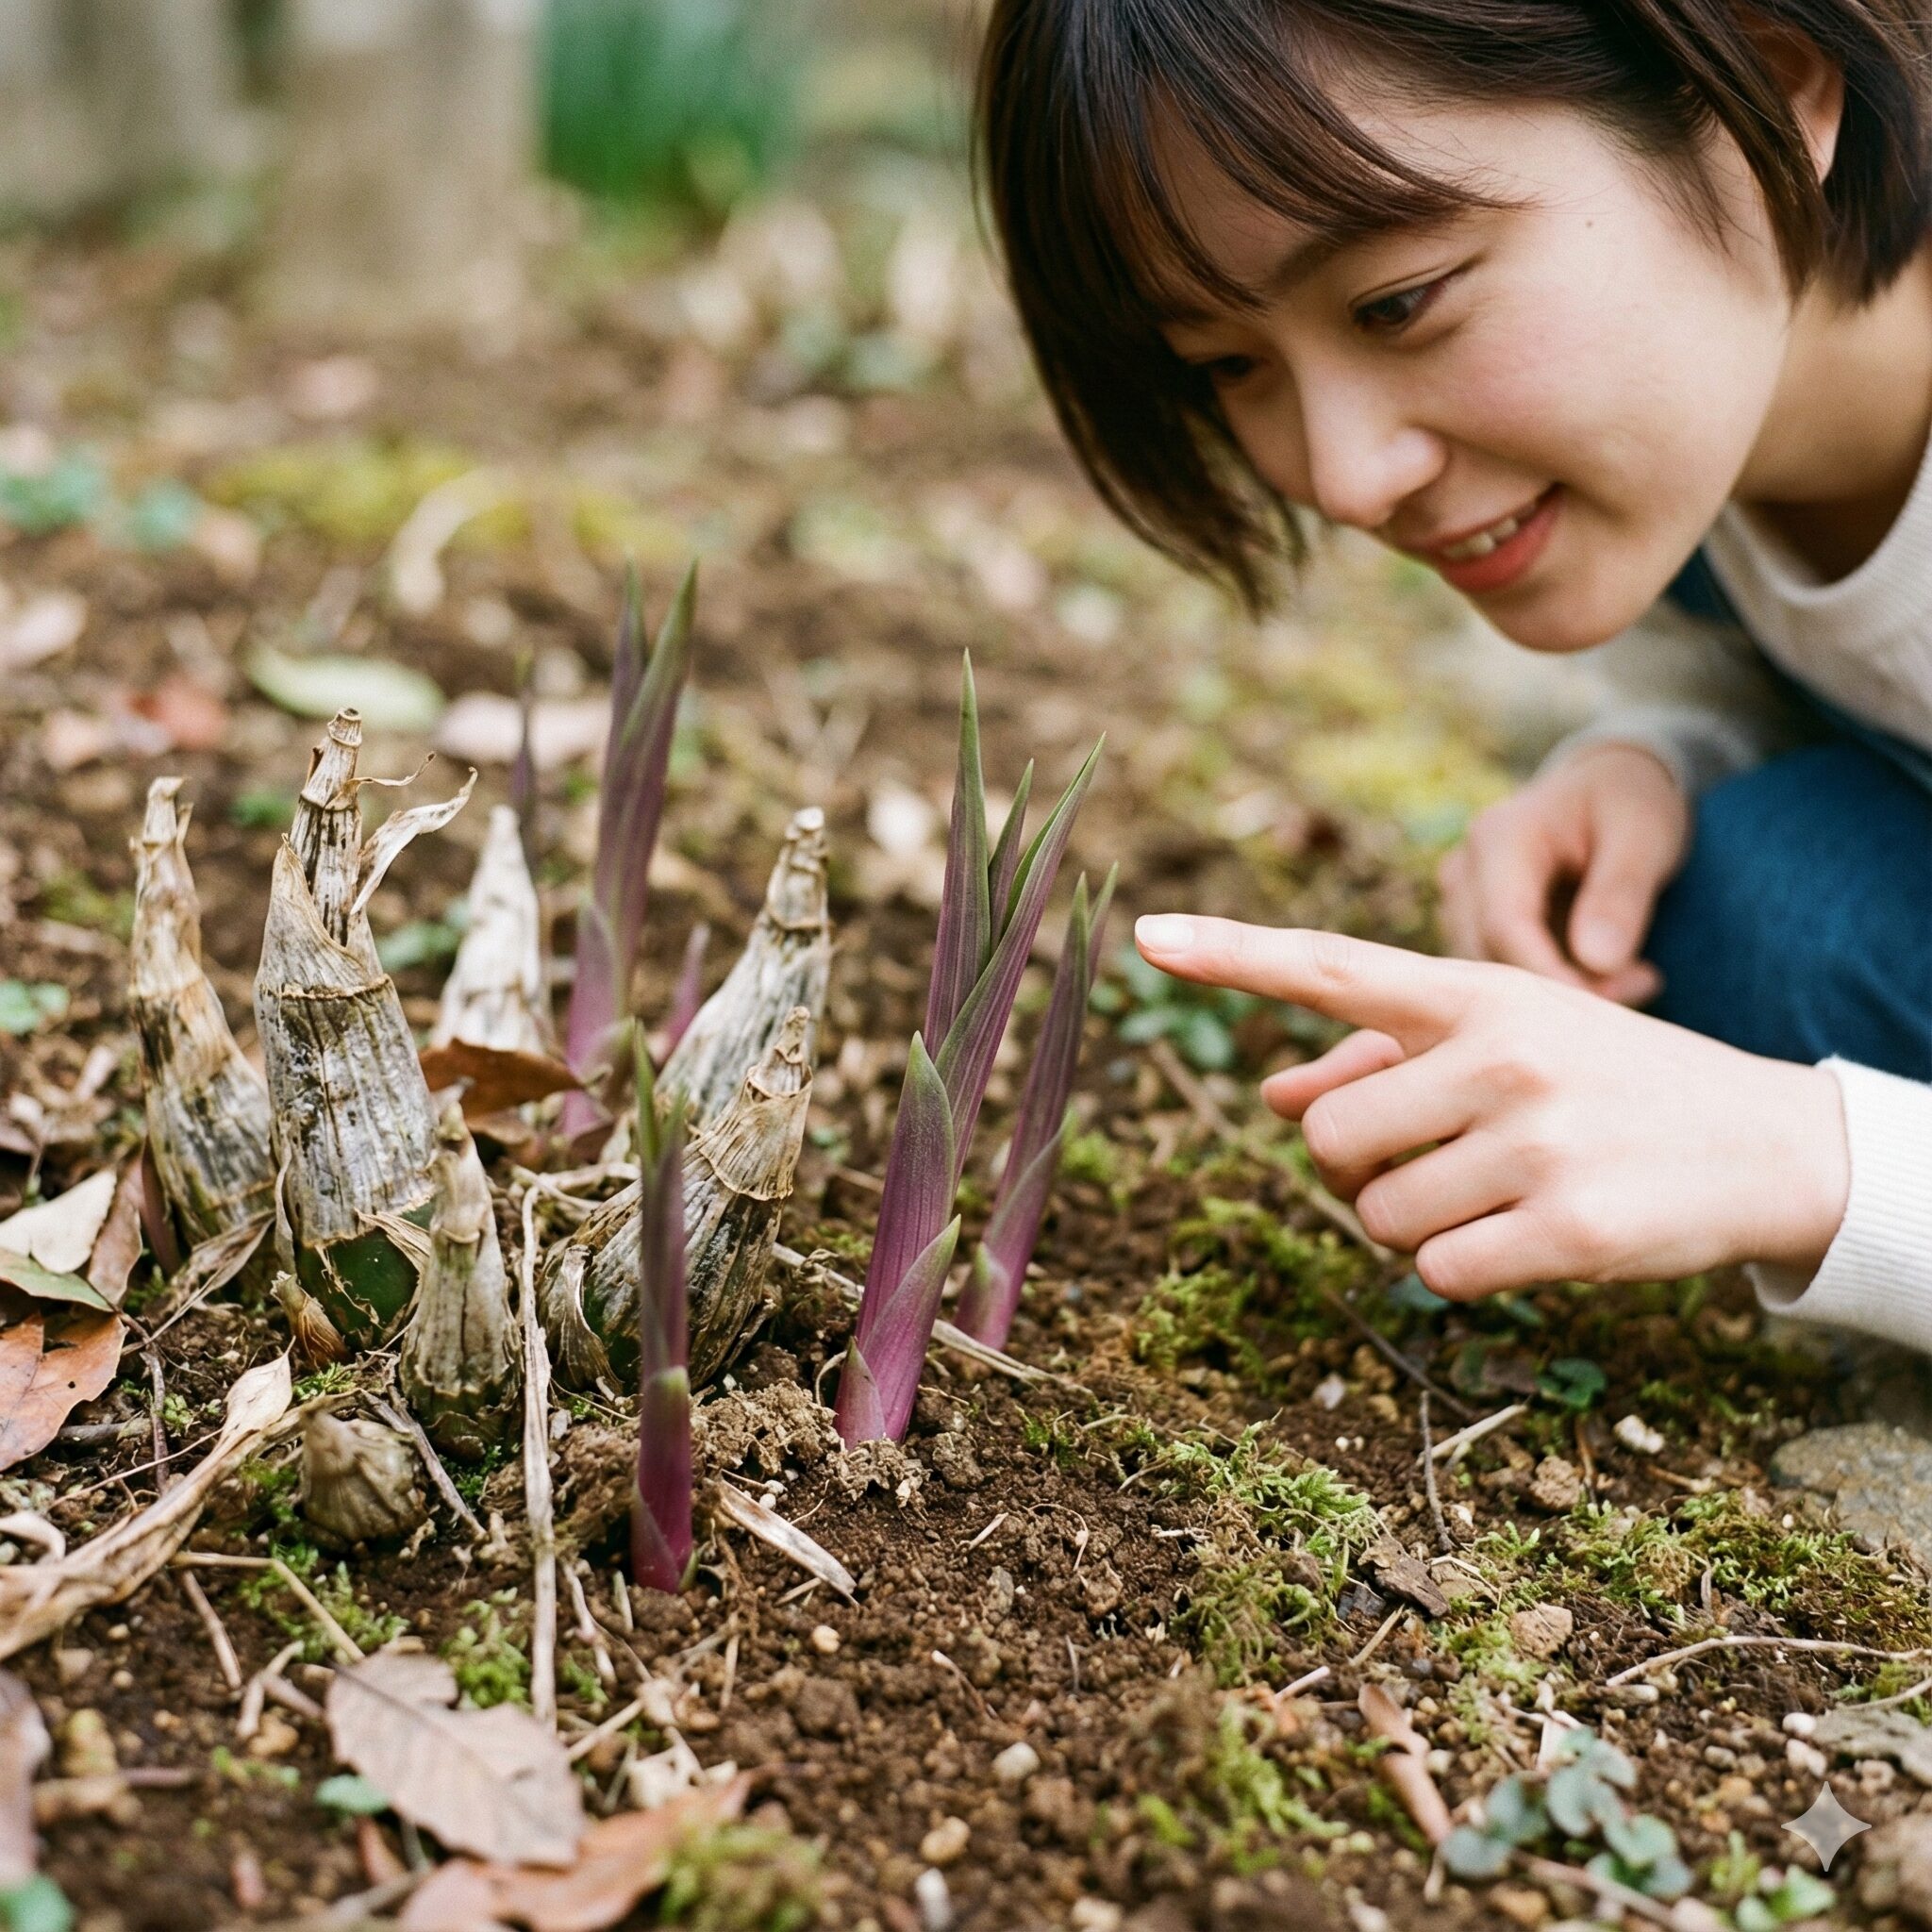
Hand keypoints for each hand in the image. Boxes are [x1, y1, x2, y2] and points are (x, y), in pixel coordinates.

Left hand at [1133, 915, 1849, 1297]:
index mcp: (1478, 993)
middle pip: (1323, 1138)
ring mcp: (1536, 1140)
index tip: (1144, 933)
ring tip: (1494, 1193)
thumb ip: (1381, 1061)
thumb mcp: (1505, 1044)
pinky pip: (1437, 1272)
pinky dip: (1461, 1271)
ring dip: (1413, 1225)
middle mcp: (1502, 1053)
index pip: (1333, 965)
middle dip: (1354, 1169)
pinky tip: (1526, 1238)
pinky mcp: (1568, 1229)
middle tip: (1429, 1161)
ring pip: (1377, 1215)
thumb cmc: (1605, 1086)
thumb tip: (1266, 1090)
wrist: (1767, 1143)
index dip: (1230, 953)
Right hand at [1437, 744, 1688, 1005]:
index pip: (1505, 927)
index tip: (1610, 1003)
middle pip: (1493, 956)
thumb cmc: (1627, 803)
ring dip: (1563, 989)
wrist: (1606, 790)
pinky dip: (1556, 982)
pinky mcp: (1472, 927)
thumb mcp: (1643, 834)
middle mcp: (1463, 871)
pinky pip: (1505, 972)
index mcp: (1497, 838)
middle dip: (1564, 986)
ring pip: (1495, 973)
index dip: (1551, 974)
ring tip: (1636, 977)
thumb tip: (1597, 961)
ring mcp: (1460, 902)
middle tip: (1642, 984)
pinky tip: (1610, 972)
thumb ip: (1620, 893)